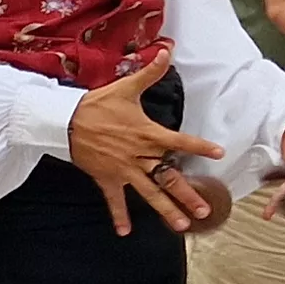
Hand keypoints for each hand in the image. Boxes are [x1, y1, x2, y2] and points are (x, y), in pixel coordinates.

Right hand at [64, 51, 225, 234]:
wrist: (65, 120)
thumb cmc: (97, 104)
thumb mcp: (125, 88)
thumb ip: (149, 73)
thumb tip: (167, 51)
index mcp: (148, 134)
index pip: (180, 141)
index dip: (200, 147)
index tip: (219, 153)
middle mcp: (139, 156)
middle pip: (168, 178)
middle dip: (188, 195)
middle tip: (206, 210)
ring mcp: (123, 170)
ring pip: (149, 193)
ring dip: (166, 210)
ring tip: (182, 226)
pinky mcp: (107, 178)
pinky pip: (114, 200)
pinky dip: (119, 216)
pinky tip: (125, 232)